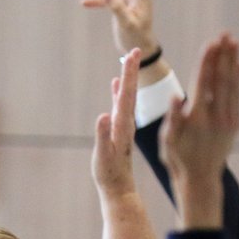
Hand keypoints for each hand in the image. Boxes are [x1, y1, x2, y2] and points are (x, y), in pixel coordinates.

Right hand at [91, 48, 140, 198]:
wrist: (119, 187)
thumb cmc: (109, 174)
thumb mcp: (104, 156)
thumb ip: (103, 136)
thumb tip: (103, 115)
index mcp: (123, 125)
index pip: (128, 94)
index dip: (130, 74)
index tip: (134, 55)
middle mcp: (126, 122)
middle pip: (129, 91)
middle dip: (132, 71)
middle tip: (135, 50)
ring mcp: (123, 126)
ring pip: (126, 97)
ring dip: (126, 79)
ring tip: (127, 63)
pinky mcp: (118, 130)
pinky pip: (119, 106)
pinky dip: (118, 93)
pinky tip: (116, 86)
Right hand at [161, 33, 238, 228]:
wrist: (200, 177)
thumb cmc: (178, 158)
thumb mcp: (168, 141)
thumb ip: (172, 118)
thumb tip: (176, 97)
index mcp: (197, 117)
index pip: (204, 82)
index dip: (207, 62)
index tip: (211, 43)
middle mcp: (216, 116)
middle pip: (221, 79)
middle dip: (222, 55)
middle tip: (225, 35)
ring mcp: (228, 119)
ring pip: (232, 85)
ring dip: (232, 62)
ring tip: (233, 43)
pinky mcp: (235, 123)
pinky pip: (238, 97)